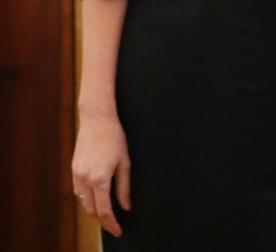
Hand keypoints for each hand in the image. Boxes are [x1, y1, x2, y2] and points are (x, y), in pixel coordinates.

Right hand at [71, 112, 130, 237]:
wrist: (97, 120)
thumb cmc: (115, 139)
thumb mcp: (125, 163)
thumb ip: (124, 187)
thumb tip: (126, 206)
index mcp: (100, 179)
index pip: (104, 210)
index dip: (111, 224)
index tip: (119, 231)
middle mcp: (85, 179)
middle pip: (92, 210)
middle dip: (103, 222)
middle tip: (114, 227)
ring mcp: (76, 175)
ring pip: (83, 202)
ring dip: (94, 211)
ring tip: (107, 216)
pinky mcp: (73, 170)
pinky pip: (78, 192)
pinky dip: (87, 199)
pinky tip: (96, 200)